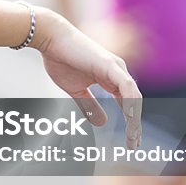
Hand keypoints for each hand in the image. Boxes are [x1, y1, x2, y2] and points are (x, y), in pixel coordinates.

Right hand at [38, 10, 143, 148]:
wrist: (50, 39)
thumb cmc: (60, 60)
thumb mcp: (76, 91)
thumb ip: (89, 106)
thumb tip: (102, 123)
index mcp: (110, 78)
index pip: (126, 103)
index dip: (130, 123)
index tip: (130, 142)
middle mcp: (117, 72)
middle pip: (133, 102)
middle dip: (135, 125)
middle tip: (134, 146)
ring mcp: (115, 68)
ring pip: (133, 96)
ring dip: (134, 117)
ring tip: (133, 136)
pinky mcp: (110, 65)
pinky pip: (126, 86)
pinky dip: (130, 101)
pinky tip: (130, 116)